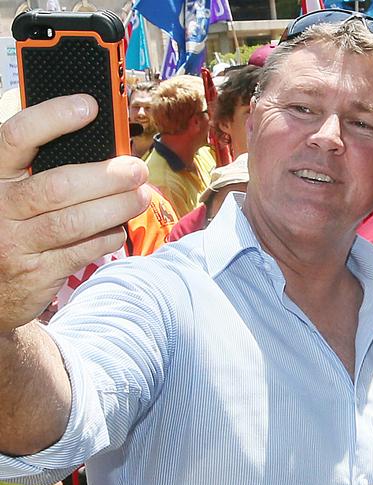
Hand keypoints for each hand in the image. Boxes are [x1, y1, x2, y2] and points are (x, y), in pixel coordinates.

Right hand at [0, 94, 150, 330]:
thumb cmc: (13, 225)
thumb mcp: (14, 191)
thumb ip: (45, 167)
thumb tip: (106, 147)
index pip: (17, 136)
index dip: (53, 117)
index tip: (89, 106)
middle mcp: (0, 207)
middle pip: (60, 185)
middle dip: (108, 176)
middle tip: (137, 170)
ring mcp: (16, 243)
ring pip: (76, 220)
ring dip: (118, 206)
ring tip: (141, 196)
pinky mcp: (37, 273)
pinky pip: (84, 250)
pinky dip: (109, 236)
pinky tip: (119, 227)